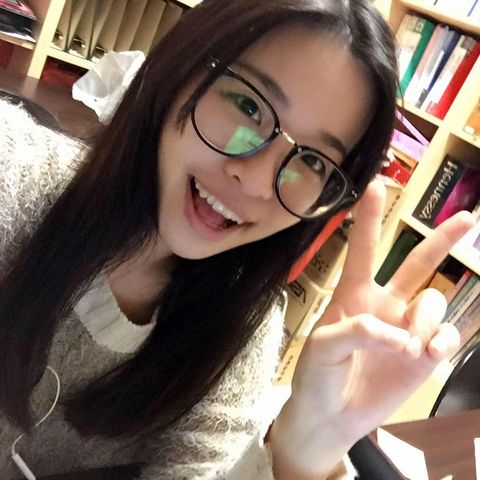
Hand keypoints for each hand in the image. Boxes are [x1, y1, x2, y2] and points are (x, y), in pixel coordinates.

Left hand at [269, 180, 473, 478]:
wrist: (330, 416)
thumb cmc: (316, 375)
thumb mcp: (323, 347)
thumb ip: (357, 330)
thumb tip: (400, 335)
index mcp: (353, 293)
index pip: (363, 248)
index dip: (370, 217)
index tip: (376, 184)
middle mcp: (384, 303)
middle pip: (417, 263)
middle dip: (441, 240)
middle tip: (468, 218)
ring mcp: (406, 328)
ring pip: (434, 303)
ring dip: (426, 323)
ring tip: (407, 349)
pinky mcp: (422, 354)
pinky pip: (446, 336)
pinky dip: (441, 343)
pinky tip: (427, 355)